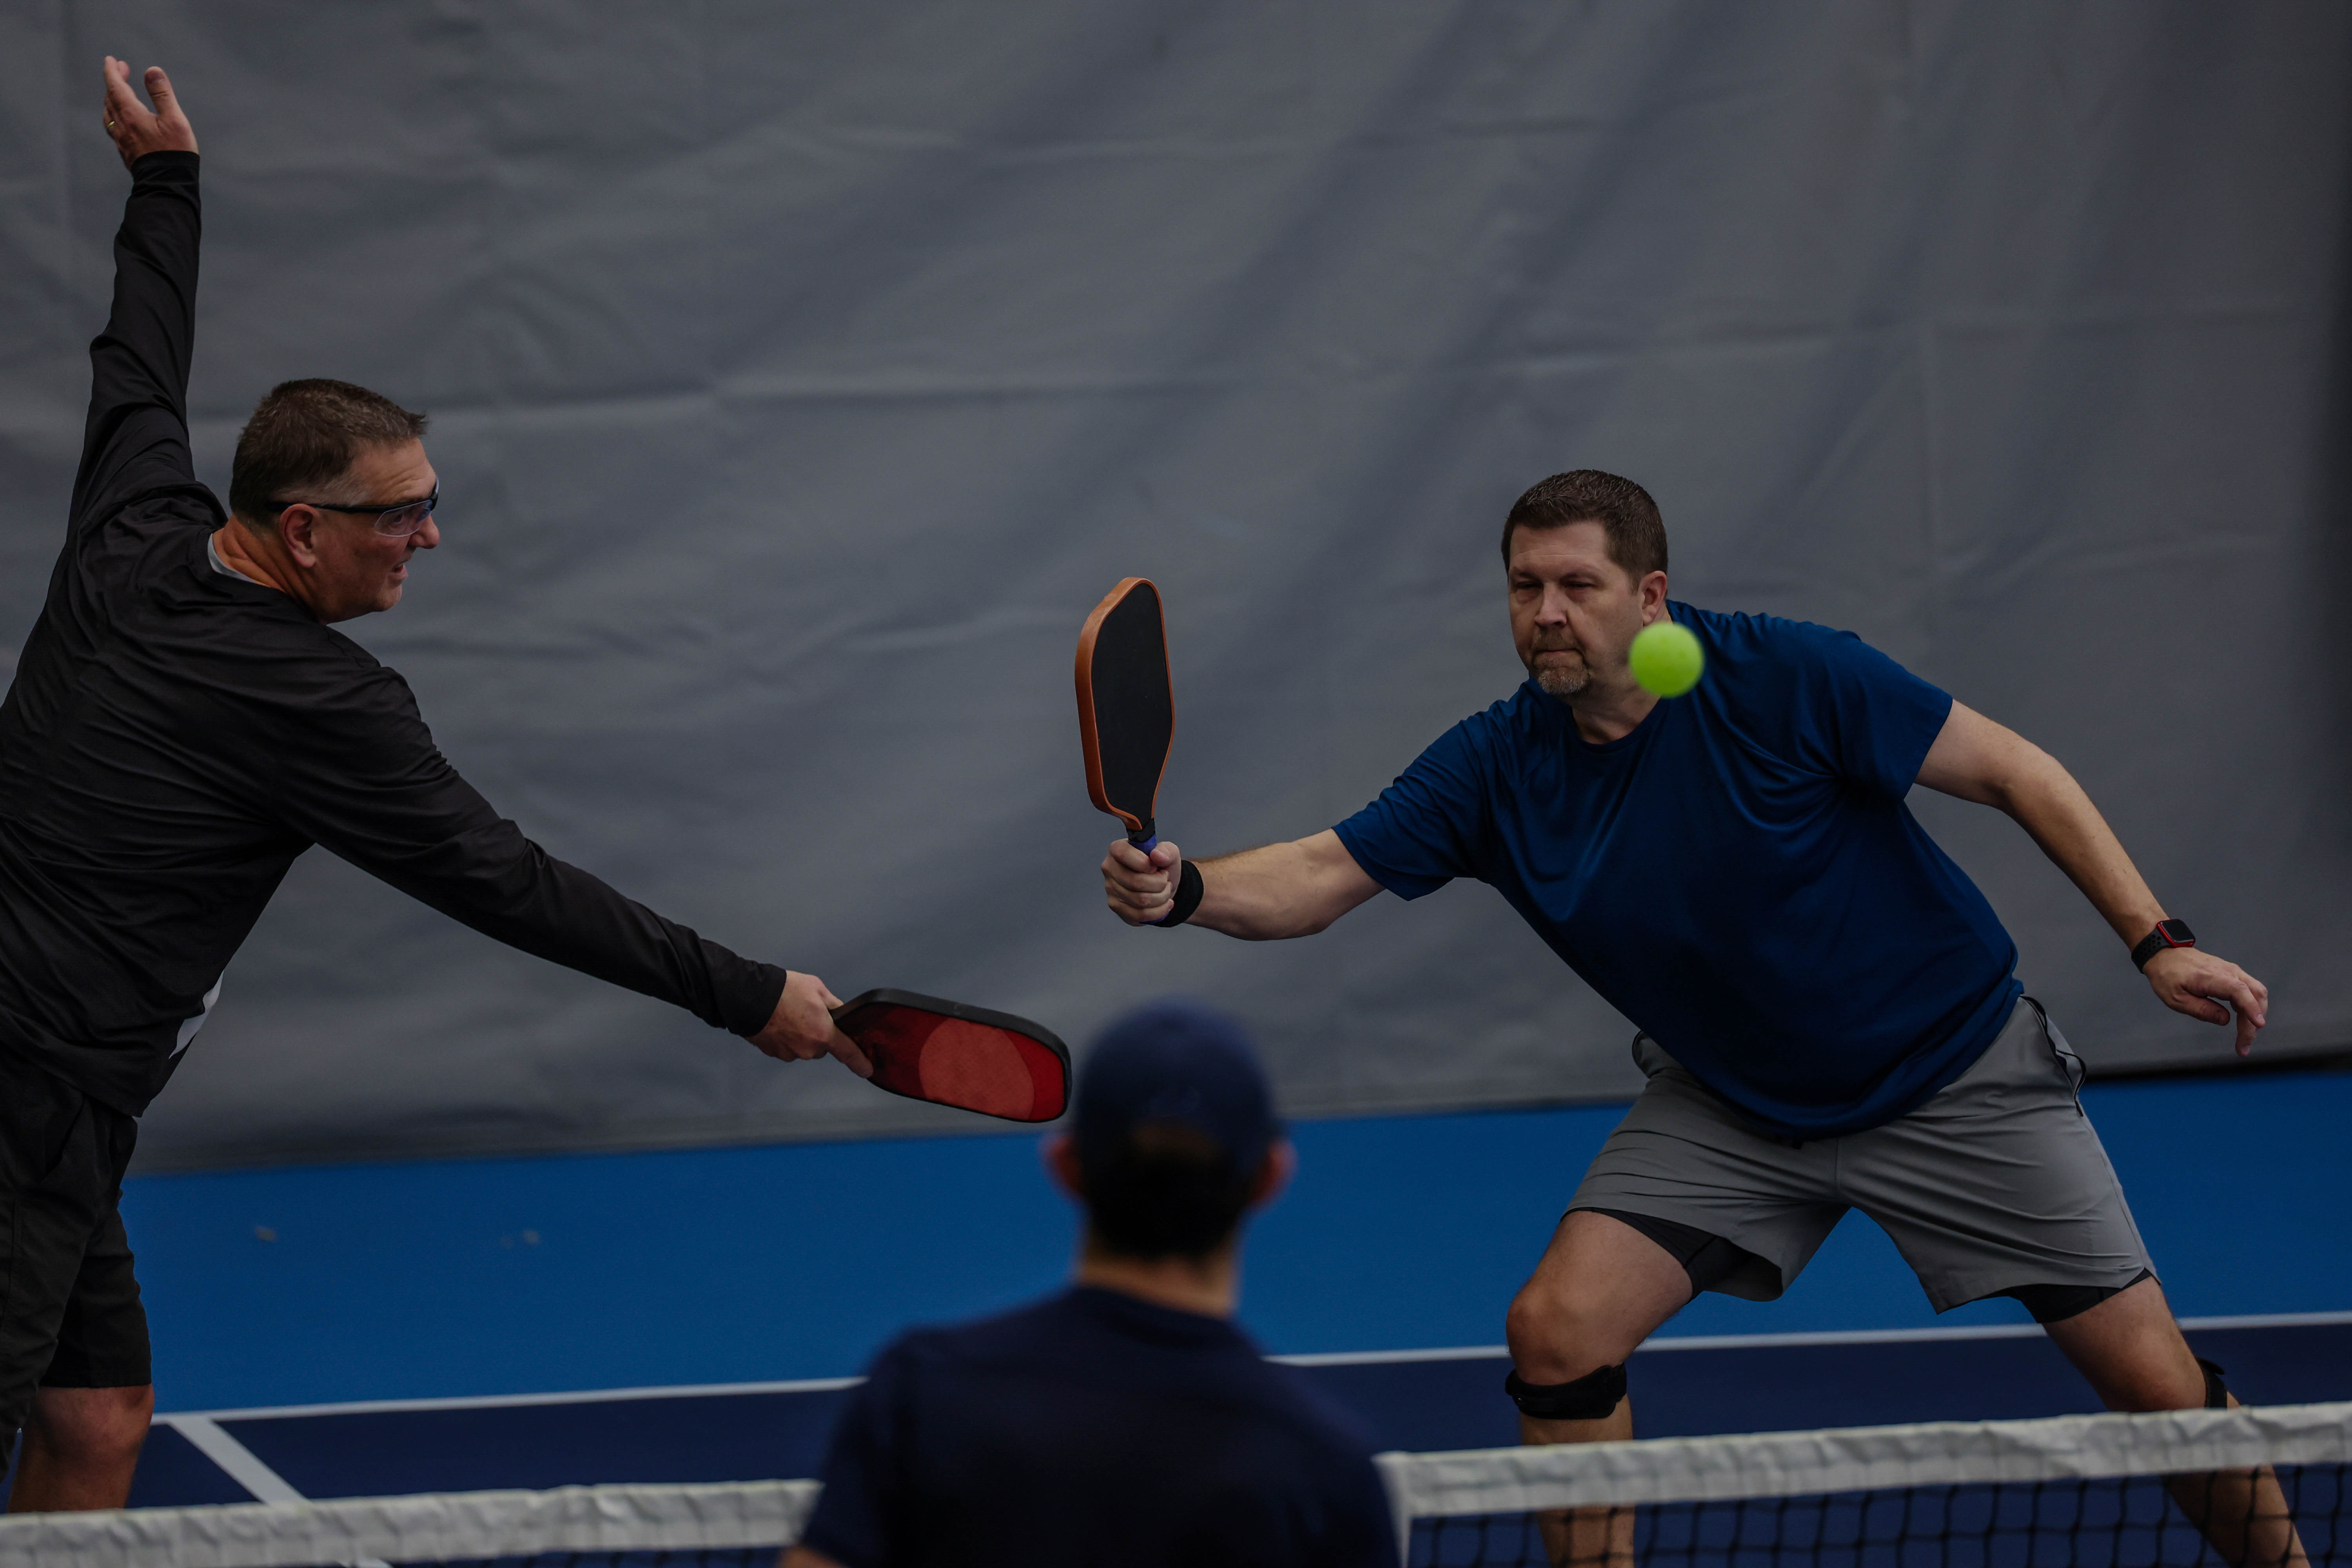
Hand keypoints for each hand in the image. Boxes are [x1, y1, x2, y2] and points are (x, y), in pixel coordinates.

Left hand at [101, 57, 196, 169]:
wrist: (168, 184)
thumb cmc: (174, 152)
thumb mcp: (174, 120)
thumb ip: (162, 94)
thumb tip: (152, 70)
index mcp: (131, 115)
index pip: (116, 87)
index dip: (112, 71)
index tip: (111, 60)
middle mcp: (122, 126)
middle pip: (111, 98)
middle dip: (114, 81)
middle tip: (122, 69)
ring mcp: (121, 140)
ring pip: (109, 113)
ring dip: (112, 98)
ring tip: (119, 91)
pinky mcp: (125, 151)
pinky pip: (113, 127)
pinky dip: (114, 114)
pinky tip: (120, 118)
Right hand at [748, 971, 872, 1076]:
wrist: (749, 997)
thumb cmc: (783, 991)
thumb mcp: (817, 989)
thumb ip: (834, 1005)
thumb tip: (841, 1014)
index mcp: (823, 1034)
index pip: (848, 1053)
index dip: (859, 1063)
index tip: (867, 1070)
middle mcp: (808, 1049)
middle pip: (822, 1046)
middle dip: (819, 1033)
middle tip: (807, 1013)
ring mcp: (790, 1053)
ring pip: (804, 1047)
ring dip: (801, 1035)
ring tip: (789, 1014)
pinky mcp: (774, 1053)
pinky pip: (787, 1047)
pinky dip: (786, 1037)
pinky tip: (779, 1021)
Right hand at [1103, 838, 1180, 925]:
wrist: (1162, 884)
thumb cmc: (1160, 866)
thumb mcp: (1169, 852)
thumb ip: (1166, 850)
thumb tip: (1157, 855)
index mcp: (1117, 849)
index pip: (1123, 854)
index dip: (1145, 863)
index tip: (1155, 866)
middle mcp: (1109, 869)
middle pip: (1136, 882)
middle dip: (1159, 883)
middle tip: (1165, 879)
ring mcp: (1110, 890)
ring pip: (1140, 900)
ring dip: (1162, 897)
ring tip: (1165, 890)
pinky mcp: (1117, 907)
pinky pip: (1140, 914)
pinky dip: (1159, 911)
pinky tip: (1165, 904)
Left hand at [2143, 946, 2267, 1056]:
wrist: (2165, 955)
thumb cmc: (2168, 976)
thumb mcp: (2176, 998)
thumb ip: (2201, 1010)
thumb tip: (2225, 1020)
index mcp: (2211, 976)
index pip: (2239, 991)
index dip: (2251, 1008)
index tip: (2258, 1024)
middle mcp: (2227, 971)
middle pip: (2254, 994)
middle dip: (2254, 1021)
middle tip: (2244, 1045)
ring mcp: (2232, 971)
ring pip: (2256, 992)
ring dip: (2255, 1014)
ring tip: (2244, 1037)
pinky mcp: (2233, 974)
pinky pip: (2249, 990)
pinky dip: (2251, 1006)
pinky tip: (2242, 1020)